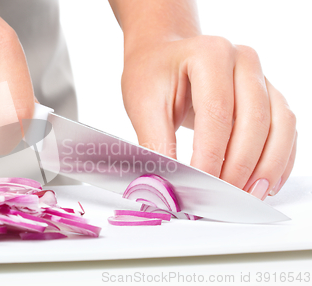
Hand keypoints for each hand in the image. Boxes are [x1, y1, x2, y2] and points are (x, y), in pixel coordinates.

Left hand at [122, 35, 296, 199]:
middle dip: (240, 166)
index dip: (211, 155)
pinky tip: (264, 183)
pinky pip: (286, 130)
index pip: (218, 114)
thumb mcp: (143, 105)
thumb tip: (167, 185)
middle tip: (222, 198)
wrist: (164, 55)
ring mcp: (262, 77)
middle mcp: (243, 60)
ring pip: (280, 126)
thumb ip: (156, 144)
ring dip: (267, 166)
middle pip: (254, 121)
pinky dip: (280, 159)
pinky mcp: (269, 96)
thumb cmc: (152, 74)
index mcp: (210, 54)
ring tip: (248, 196)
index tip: (201, 186)